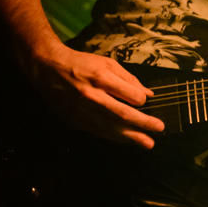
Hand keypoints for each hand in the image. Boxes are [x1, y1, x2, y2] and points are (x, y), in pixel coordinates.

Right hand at [21, 40, 163, 147]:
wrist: (48, 69)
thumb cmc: (81, 63)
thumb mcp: (107, 63)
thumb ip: (129, 79)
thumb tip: (147, 94)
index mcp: (101, 78)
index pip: (129, 94)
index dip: (141, 100)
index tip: (147, 102)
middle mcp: (91, 96)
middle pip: (122, 114)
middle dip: (143, 123)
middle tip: (159, 128)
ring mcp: (81, 110)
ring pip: (110, 127)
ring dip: (131, 137)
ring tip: (147, 143)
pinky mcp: (74, 120)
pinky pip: (98, 131)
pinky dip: (114, 136)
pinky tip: (126, 140)